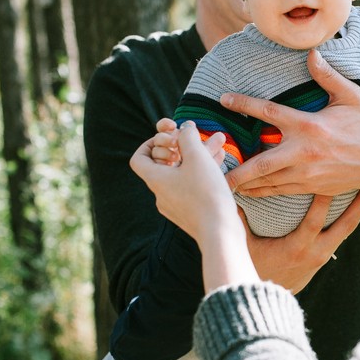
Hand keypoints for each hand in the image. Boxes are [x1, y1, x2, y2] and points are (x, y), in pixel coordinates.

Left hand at [130, 121, 243, 247]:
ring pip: (183, 173)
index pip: (139, 158)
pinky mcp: (190, 212)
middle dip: (184, 145)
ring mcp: (175, 204)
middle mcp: (161, 193)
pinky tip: (220, 161)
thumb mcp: (197, 157)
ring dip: (198, 156)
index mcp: (155, 179)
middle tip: (199, 136)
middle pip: (166, 163)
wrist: (220, 232)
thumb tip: (185, 127)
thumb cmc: (205, 194)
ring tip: (219, 144)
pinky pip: (192, 186)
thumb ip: (188, 137)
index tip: (169, 136)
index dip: (151, 143)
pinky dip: (202, 172)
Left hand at [221, 49, 359, 196]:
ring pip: (268, 181)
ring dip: (244, 183)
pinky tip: (247, 192)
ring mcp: (307, 173)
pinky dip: (262, 192)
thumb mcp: (351, 96)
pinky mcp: (311, 187)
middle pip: (261, 162)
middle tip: (211, 169)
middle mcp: (304, 151)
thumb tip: (312, 53)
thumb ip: (328, 76)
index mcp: (309, 125)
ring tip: (222, 184)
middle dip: (236, 168)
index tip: (224, 99)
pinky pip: (280, 191)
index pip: (270, 112)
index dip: (244, 104)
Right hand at [245, 190, 359, 292]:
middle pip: (345, 226)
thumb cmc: (255, 269)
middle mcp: (316, 252)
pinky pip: (342, 234)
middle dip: (357, 204)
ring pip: (348, 230)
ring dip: (358, 210)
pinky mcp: (325, 256)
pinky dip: (349, 218)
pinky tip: (356, 202)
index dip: (324, 201)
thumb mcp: (245, 247)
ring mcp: (323, 255)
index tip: (331, 179)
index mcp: (297, 248)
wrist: (267, 301)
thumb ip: (239, 222)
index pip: (314, 221)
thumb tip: (230, 193)